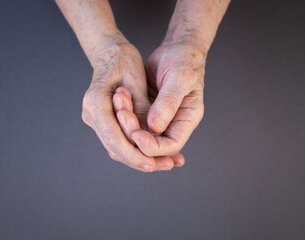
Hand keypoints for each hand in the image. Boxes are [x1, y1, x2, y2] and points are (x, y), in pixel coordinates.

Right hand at [81, 38, 181, 171]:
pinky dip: (137, 149)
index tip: (153, 163)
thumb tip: (153, 133)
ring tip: (165, 163)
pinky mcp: (103, 122)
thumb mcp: (136, 78)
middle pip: (114, 148)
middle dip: (140, 160)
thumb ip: (142, 107)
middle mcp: (91, 114)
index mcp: (95, 100)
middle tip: (166, 166)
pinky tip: (155, 154)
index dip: (134, 154)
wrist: (109, 53)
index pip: (113, 137)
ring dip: (140, 158)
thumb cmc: (122, 59)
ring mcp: (95, 119)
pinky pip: (119, 141)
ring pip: (116, 148)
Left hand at [129, 37, 205, 156]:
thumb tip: (154, 127)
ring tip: (119, 103)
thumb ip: (168, 103)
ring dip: (126, 125)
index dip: (153, 147)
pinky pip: (133, 121)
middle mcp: (173, 123)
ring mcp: (159, 118)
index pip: (171, 145)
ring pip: (140, 134)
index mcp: (187, 118)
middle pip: (153, 145)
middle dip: (134, 136)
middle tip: (121, 115)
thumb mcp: (179, 78)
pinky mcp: (146, 110)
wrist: (176, 48)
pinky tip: (117, 103)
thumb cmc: (185, 60)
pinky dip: (123, 115)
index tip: (135, 135)